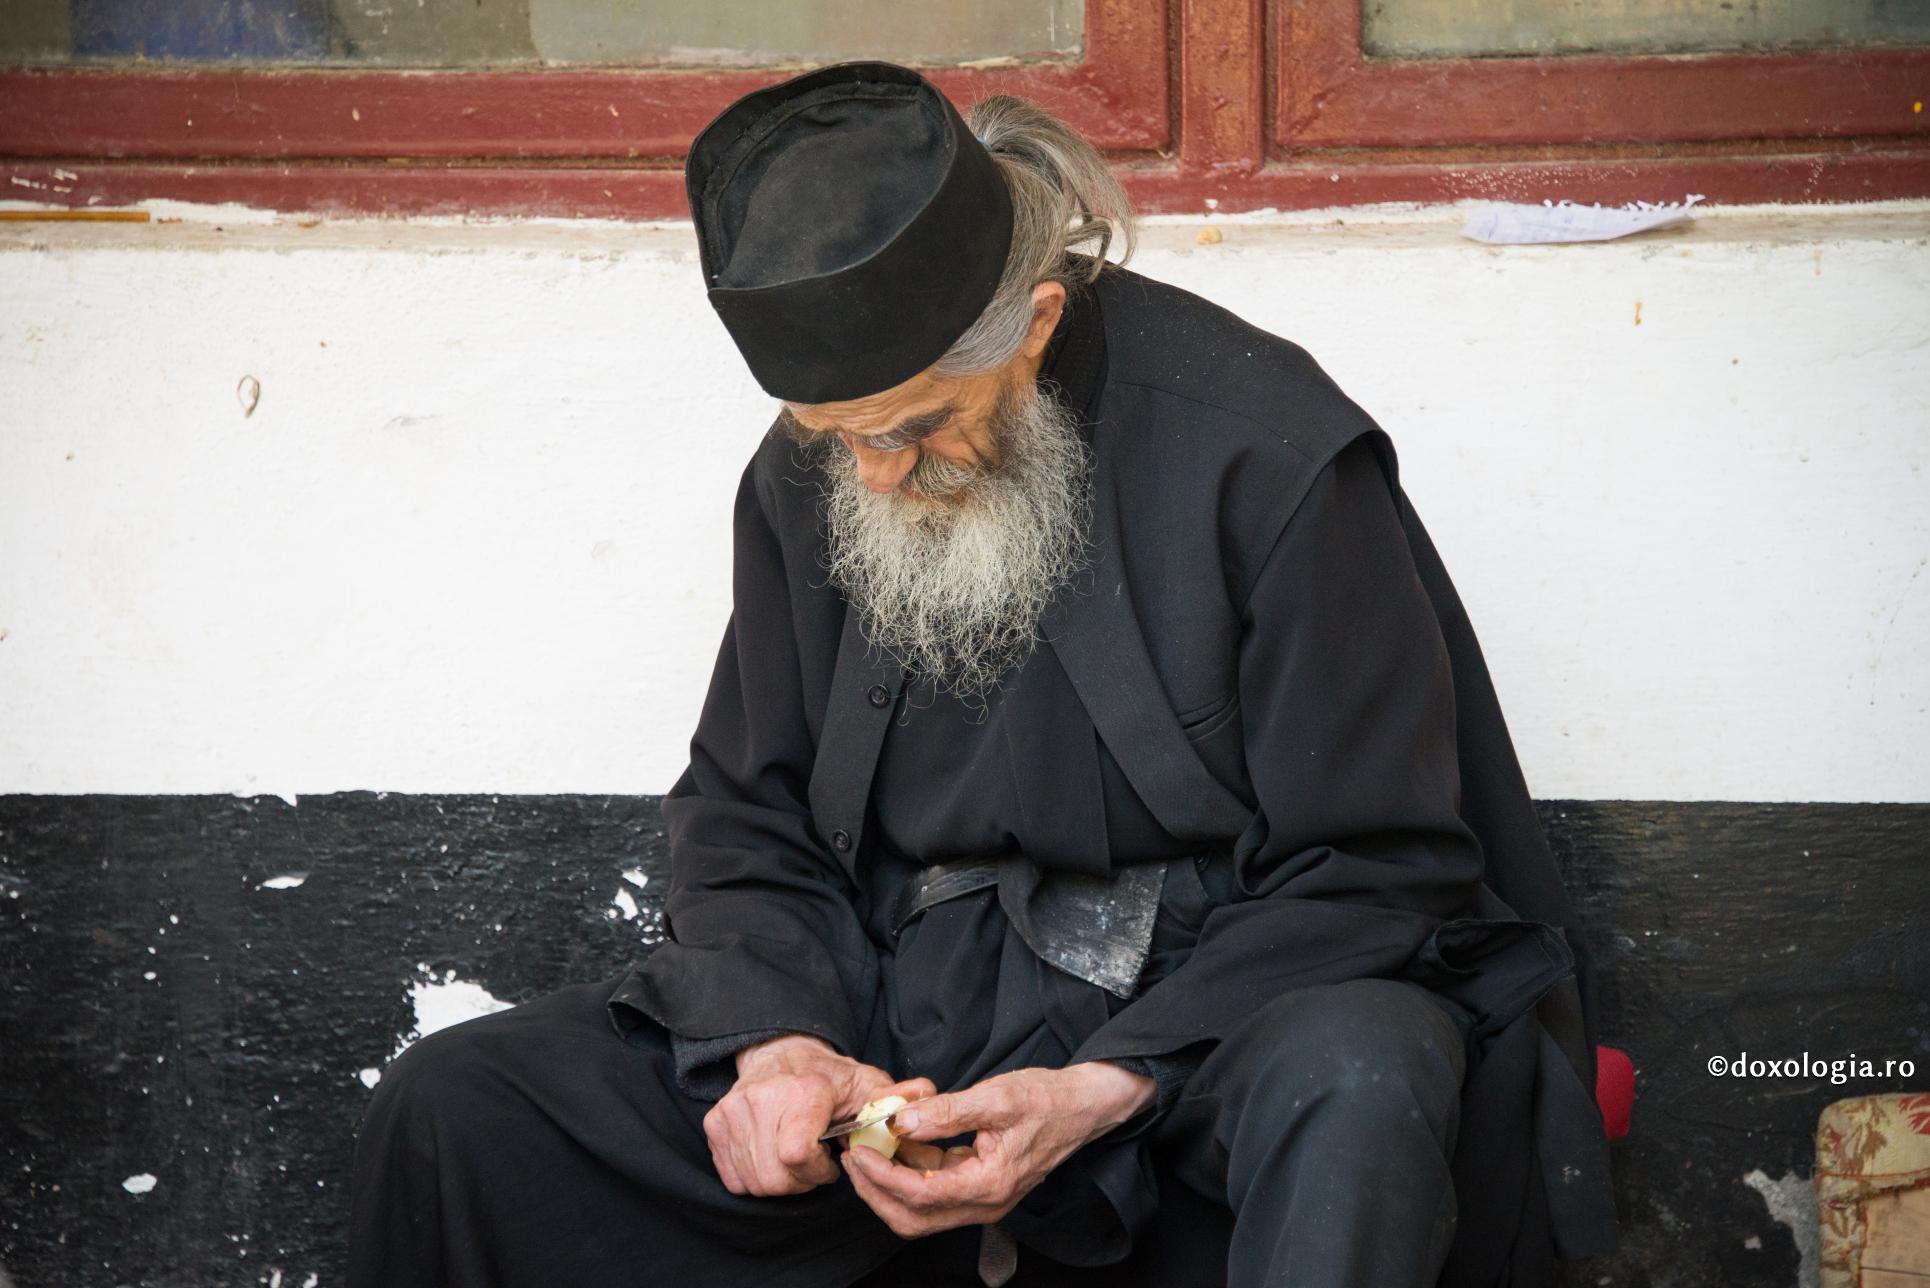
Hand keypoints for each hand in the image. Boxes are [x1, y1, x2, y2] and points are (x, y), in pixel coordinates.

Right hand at [703, 1033, 934, 1197]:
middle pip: (775, 1176)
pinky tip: (773, 1157)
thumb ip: (894, 1098)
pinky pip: (732, 1177)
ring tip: (796, 1158)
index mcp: (804, 1092)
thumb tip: (925, 1095)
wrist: (779, 1052)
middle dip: (800, 1182)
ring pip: (753, 1181)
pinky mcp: (714, 1123)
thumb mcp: (866, 1083)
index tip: (830, 1162)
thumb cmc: (828, 1077)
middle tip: (815, 1165)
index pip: (797, 1155)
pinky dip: (754, 1178)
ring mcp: (733, 1111)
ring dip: (779, 1181)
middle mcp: (763, 1098)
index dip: (816, 1172)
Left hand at [839, 1061, 1154, 1238]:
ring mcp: (982, 1200)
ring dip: (888, 1187)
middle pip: (913, 1218)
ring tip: (867, 1152)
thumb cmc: (1047, 1100)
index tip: (858, 1150)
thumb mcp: (996, 1097)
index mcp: (989, 1185)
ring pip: (921, 1212)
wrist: (1082, 1107)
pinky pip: (935, 1193)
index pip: (919, 1193)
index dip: (881, 1174)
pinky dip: (909, 1176)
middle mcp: (985, 1204)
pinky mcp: (979, 1188)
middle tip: (853, 1158)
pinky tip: (897, 1147)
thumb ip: (947, 1112)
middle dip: (875, 1192)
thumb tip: (901, 1122)